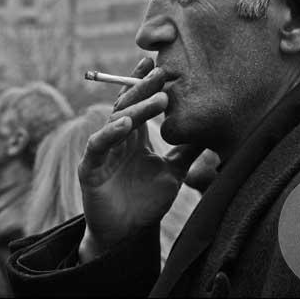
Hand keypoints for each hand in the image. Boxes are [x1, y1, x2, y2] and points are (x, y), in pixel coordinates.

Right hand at [78, 57, 200, 261]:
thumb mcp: (173, 172)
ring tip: (157, 98)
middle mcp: (116, 139)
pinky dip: (110, 133)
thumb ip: (187, 152)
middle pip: (127, 105)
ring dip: (136, 108)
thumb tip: (210, 133)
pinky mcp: (90, 167)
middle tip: (161, 72)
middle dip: (143, 87)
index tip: (159, 64)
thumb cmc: (146, 202)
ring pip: (116, 120)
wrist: (126, 234)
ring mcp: (102, 151)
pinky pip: (98, 145)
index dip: (144, 83)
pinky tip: (127, 124)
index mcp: (134, 137)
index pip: (138, 103)